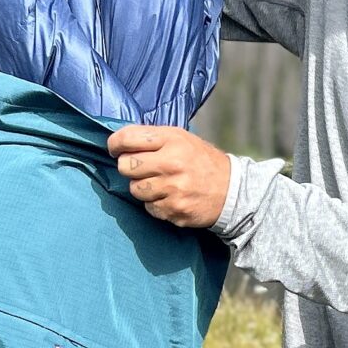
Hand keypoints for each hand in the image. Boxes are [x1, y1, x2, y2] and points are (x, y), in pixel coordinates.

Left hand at [108, 124, 227, 227]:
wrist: (232, 190)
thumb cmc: (200, 161)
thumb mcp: (181, 138)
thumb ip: (152, 137)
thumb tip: (119, 141)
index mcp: (172, 140)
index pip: (127, 138)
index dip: (115, 144)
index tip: (116, 148)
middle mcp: (172, 163)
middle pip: (126, 166)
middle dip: (129, 167)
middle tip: (140, 168)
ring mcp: (173, 189)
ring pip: (135, 189)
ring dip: (142, 187)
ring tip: (159, 183)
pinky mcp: (174, 210)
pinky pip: (149, 207)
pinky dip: (155, 204)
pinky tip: (170, 197)